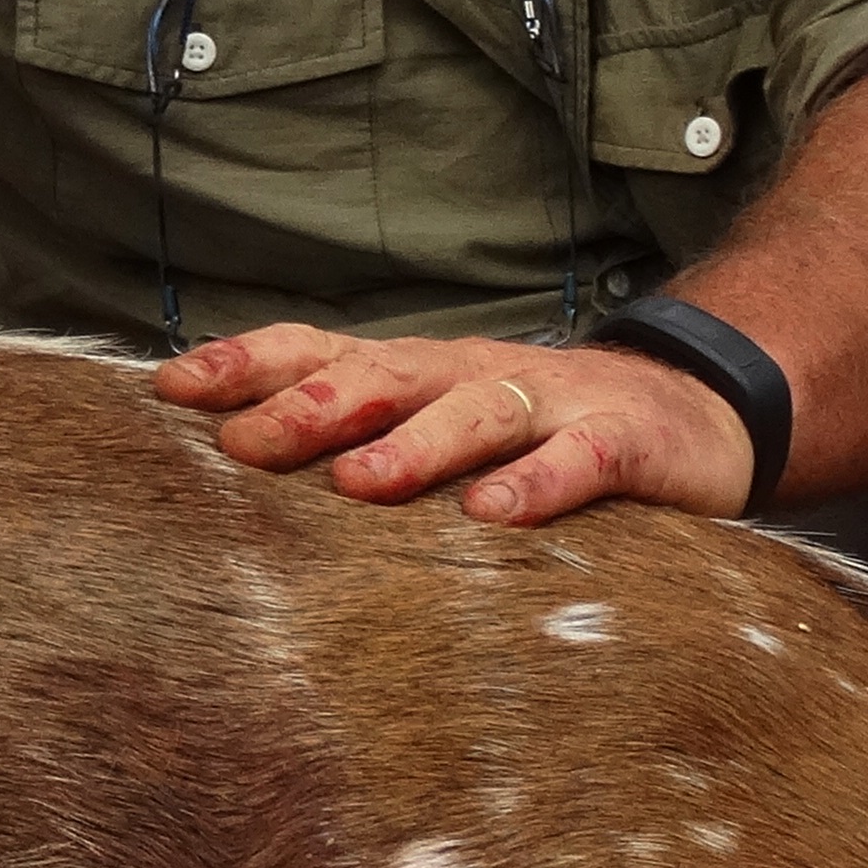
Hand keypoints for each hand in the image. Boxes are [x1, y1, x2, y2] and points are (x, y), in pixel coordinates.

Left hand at [149, 323, 757, 523]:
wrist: (700, 413)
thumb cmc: (542, 435)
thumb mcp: (444, 430)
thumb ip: (361, 446)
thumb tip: (232, 471)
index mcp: (420, 374)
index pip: (320, 350)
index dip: (245, 364)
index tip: (166, 388)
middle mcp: (473, 375)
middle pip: (384, 375)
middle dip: (310, 404)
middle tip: (243, 444)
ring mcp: (552, 404)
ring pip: (476, 413)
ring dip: (414, 445)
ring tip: (359, 482)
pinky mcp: (626, 442)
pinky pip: (579, 462)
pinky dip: (538, 485)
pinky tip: (495, 517)